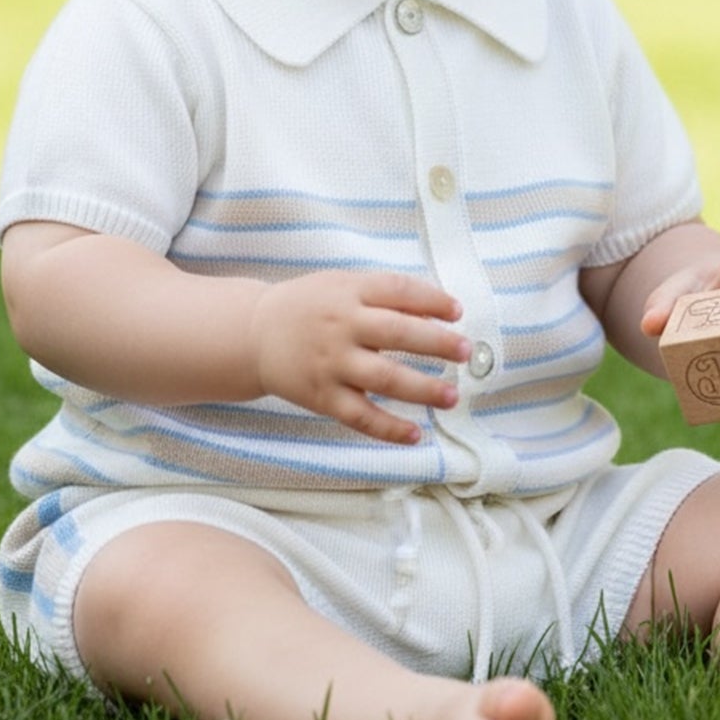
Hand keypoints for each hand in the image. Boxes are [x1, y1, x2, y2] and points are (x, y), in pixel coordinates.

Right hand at [251, 271, 469, 443]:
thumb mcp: (342, 285)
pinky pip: (361, 416)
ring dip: (423, 389)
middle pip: (397, 332)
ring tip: (452, 396)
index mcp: (349, 292)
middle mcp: (342, 326)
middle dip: (437, 342)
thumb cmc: (309, 306)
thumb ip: (384, 294)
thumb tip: (436, 312)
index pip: (398, 290)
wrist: (254, 334)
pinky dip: (389, 428)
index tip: (457, 311)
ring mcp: (332, 363)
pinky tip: (415, 434)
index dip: (432, 300)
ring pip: (385, 378)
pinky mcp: (323, 396)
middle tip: (466, 351)